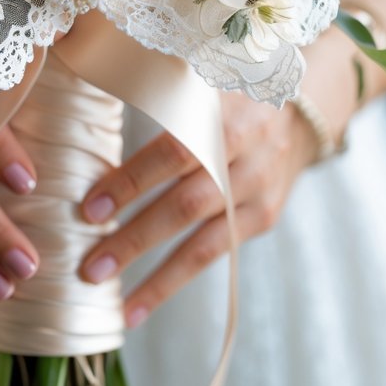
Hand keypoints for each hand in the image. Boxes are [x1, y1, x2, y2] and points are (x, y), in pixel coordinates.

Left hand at [79, 91, 316, 327]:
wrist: (297, 113)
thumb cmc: (222, 93)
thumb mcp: (197, 80)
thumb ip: (154, 91)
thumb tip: (88, 102)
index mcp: (221, 112)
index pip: (173, 153)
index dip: (132, 182)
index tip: (90, 210)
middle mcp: (244, 155)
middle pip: (185, 205)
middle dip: (135, 240)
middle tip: (90, 268)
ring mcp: (256, 191)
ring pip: (204, 243)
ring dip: (156, 278)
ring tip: (115, 303)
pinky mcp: (263, 218)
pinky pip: (217, 256)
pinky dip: (175, 282)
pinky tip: (141, 305)